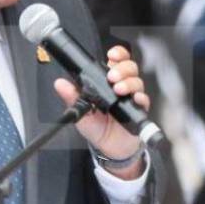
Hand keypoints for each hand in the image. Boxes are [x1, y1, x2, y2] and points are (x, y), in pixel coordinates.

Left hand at [54, 45, 150, 179]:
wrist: (110, 148)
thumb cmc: (96, 128)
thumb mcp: (80, 112)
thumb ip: (71, 97)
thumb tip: (60, 83)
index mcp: (106, 83)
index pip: (115, 62)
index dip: (117, 54)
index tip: (111, 55)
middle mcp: (121, 87)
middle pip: (129, 67)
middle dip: (122, 68)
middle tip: (112, 76)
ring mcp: (131, 97)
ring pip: (137, 80)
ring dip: (129, 82)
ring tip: (119, 89)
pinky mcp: (139, 110)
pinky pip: (144, 99)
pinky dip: (140, 97)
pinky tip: (135, 99)